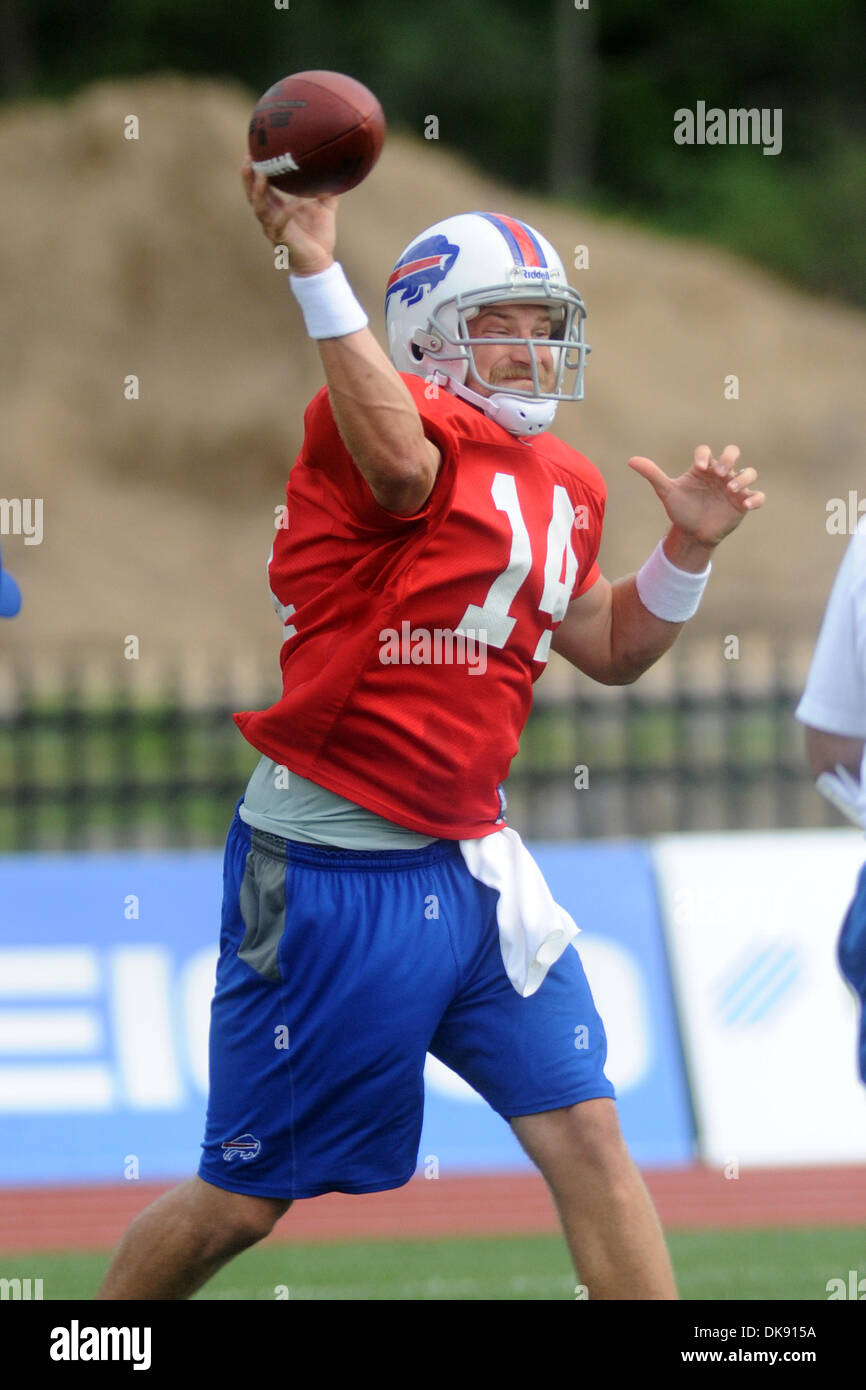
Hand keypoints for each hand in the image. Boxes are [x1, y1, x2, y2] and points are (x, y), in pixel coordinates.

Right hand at [241, 155, 337, 274]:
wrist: (321, 262)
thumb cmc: (319, 236)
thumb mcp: (325, 208)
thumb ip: (327, 190)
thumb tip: (339, 170)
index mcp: (277, 206)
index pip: (260, 185)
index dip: (255, 169)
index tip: (254, 149)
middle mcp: (270, 216)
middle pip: (251, 193)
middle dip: (248, 176)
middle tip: (248, 157)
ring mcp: (273, 228)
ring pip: (258, 207)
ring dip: (259, 190)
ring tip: (261, 174)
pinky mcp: (281, 239)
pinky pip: (279, 223)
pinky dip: (287, 211)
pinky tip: (295, 201)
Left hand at [627, 444, 764, 548]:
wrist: (691, 534)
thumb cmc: (681, 509)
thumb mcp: (667, 492)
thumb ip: (653, 475)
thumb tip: (631, 460)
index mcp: (703, 468)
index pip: (706, 452)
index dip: (704, 455)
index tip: (698, 468)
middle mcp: (720, 474)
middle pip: (732, 453)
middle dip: (729, 459)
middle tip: (720, 473)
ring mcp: (734, 488)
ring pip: (750, 472)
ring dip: (744, 477)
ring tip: (732, 488)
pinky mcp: (743, 504)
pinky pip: (758, 496)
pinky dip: (755, 498)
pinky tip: (746, 504)